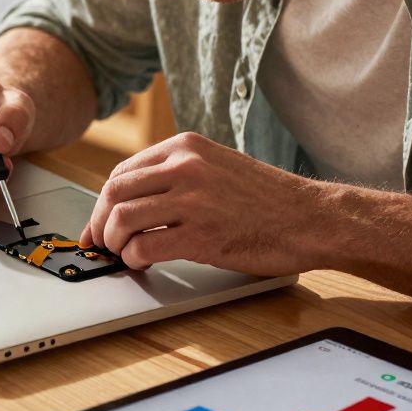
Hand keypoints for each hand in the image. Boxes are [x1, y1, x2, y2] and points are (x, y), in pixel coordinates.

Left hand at [79, 132, 320, 275]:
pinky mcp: (200, 235)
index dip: (103, 202)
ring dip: (114, 243)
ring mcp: (192, 200)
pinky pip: (143, 247)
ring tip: (123, 255)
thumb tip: (136, 200)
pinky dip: (134, 259)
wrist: (312, 218)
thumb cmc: (269, 200)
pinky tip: (143, 263)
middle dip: (99, 223)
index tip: (99, 221)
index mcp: (186, 147)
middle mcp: (185, 166)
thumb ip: (179, 174)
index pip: (122, 172)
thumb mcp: (218, 167)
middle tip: (100, 243)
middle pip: (113, 193)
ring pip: (121, 219)